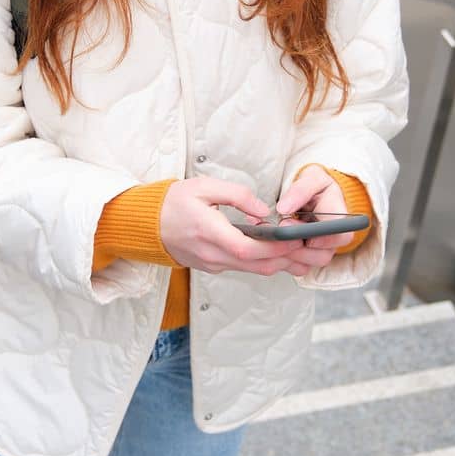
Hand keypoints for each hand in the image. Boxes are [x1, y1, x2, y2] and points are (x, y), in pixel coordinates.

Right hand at [160, 177, 307, 275]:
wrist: (147, 223)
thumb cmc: (173, 202)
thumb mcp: (204, 186)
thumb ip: (237, 195)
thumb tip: (264, 211)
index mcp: (208, 232)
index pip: (247, 249)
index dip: (275, 247)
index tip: (295, 238)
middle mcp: (211, 254)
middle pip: (256, 265)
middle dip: (286, 258)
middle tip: (307, 245)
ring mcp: (212, 263)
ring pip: (253, 270)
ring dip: (279, 262)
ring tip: (300, 249)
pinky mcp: (213, 265)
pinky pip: (244, 268)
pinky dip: (263, 261)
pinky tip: (277, 250)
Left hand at [272, 166, 354, 277]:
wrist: (313, 193)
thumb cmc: (316, 186)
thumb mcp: (312, 178)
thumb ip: (300, 191)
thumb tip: (284, 208)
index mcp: (339, 217)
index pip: (341, 235)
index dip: (323, 239)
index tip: (300, 231)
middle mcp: (332, 238)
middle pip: (323, 255)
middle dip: (297, 247)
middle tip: (280, 229)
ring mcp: (320, 250)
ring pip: (307, 264)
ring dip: (286, 254)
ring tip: (270, 237)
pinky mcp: (306, 256)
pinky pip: (295, 267)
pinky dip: (280, 259)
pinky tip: (268, 245)